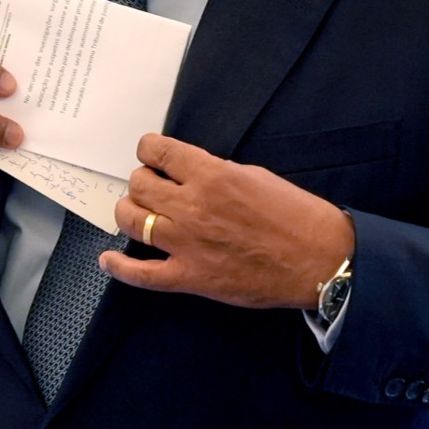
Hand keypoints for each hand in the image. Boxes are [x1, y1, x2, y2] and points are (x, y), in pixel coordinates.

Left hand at [100, 134, 354, 309]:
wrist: (319, 260)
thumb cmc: (296, 216)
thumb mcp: (256, 176)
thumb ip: (216, 173)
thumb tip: (190, 173)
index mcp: (210, 177)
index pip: (157, 152)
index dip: (149, 150)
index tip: (151, 155)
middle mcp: (191, 207)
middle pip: (139, 185)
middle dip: (142, 181)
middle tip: (152, 187)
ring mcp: (186, 245)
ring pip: (131, 220)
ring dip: (129, 212)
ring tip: (136, 213)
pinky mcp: (190, 278)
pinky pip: (141, 275)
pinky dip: (119, 267)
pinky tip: (109, 259)